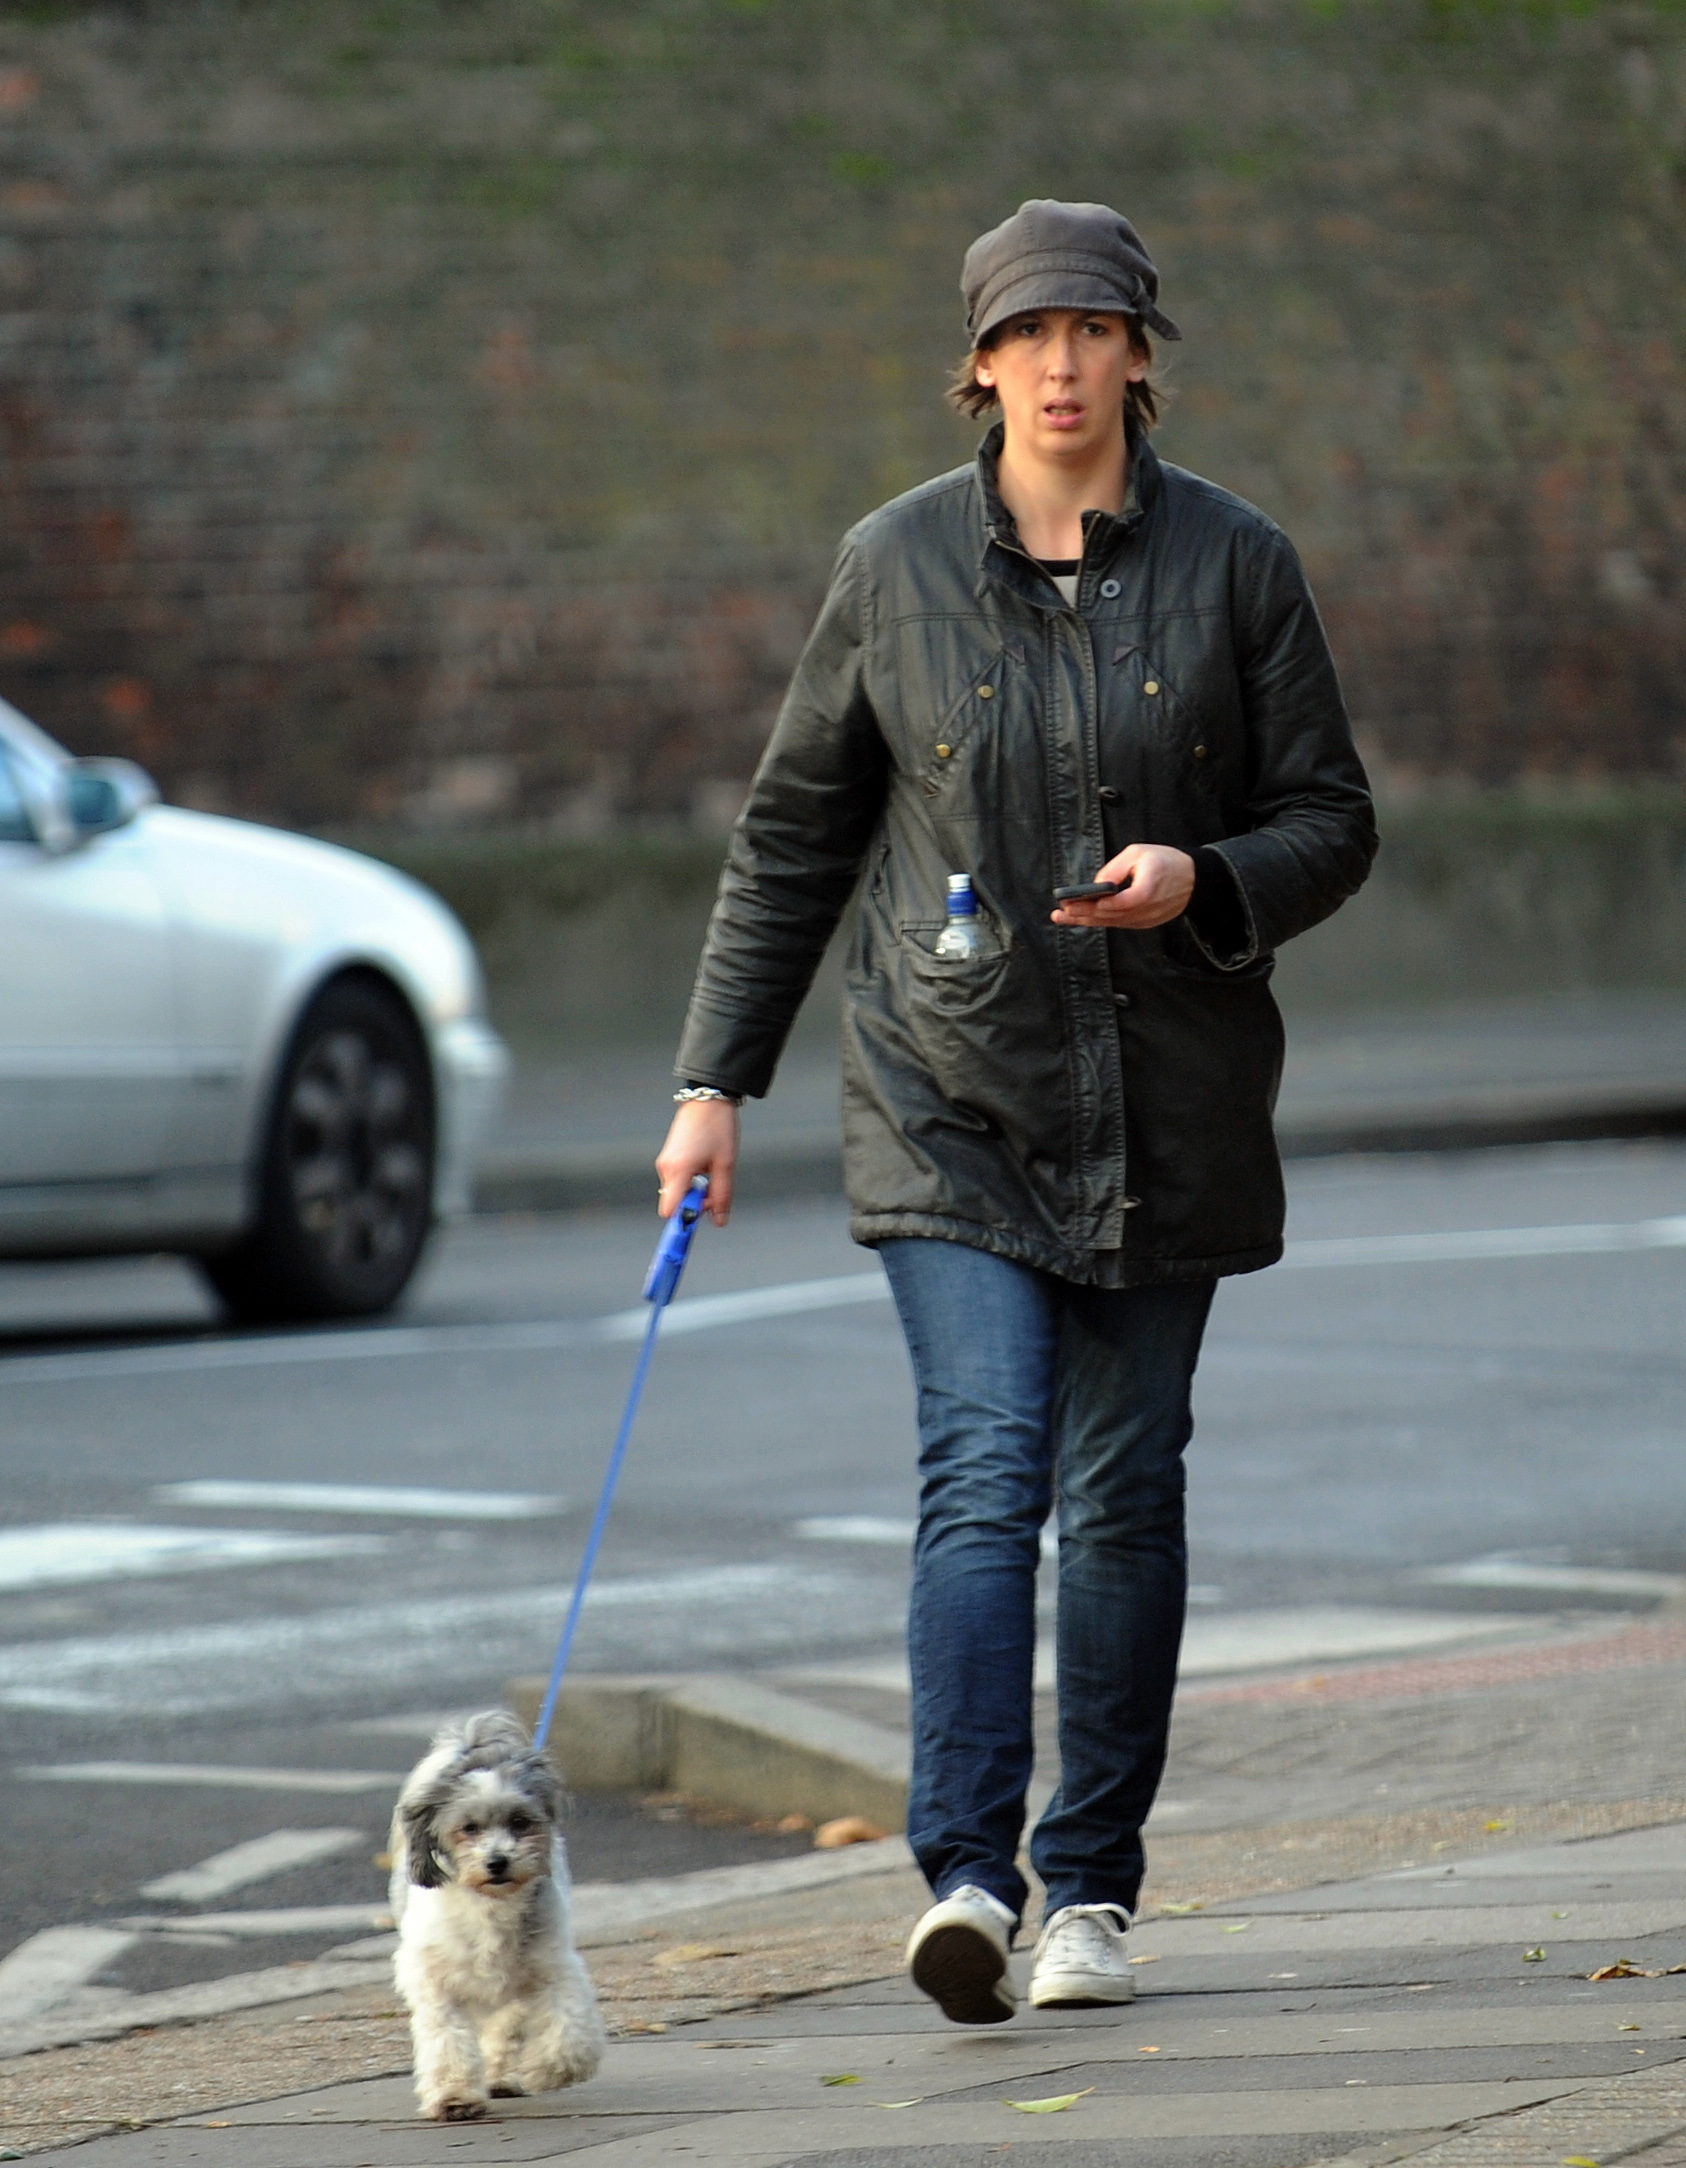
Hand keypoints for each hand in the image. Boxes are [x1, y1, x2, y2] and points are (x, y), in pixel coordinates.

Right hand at [656, 1098, 738, 1225]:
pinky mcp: (667, 1157)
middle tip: (714, 1190)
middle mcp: (666, 1168)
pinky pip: (676, 1180)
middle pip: (675, 1203)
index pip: (670, 1211)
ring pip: (676, 1191)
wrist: (707, 1098)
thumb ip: (721, 1195)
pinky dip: (689, 1180)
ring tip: (711, 1170)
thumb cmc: (717, 1127)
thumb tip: (719, 1220)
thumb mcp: (725, 1164)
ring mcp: (665, 1162)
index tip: (698, 1221)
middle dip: (694, 1204)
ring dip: (693, 1191)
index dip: (683, 1219)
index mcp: (679, 1170)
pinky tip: (704, 1164)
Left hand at [1051, 843, 1194, 930]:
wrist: (1193, 879)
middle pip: (1111, 916)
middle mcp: (1148, 909)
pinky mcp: (1144, 923)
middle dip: (1084, 914)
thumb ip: (1115, 869)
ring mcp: (1146, 919)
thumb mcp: (1139, 853)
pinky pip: (1119, 923)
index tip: (1076, 903)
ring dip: (1087, 921)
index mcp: (1149, 889)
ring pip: (1112, 923)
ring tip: (1064, 917)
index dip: (1098, 904)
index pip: (1121, 902)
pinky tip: (1082, 919)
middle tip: (1061, 912)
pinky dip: (1100, 921)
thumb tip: (1096, 884)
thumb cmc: (1165, 861)